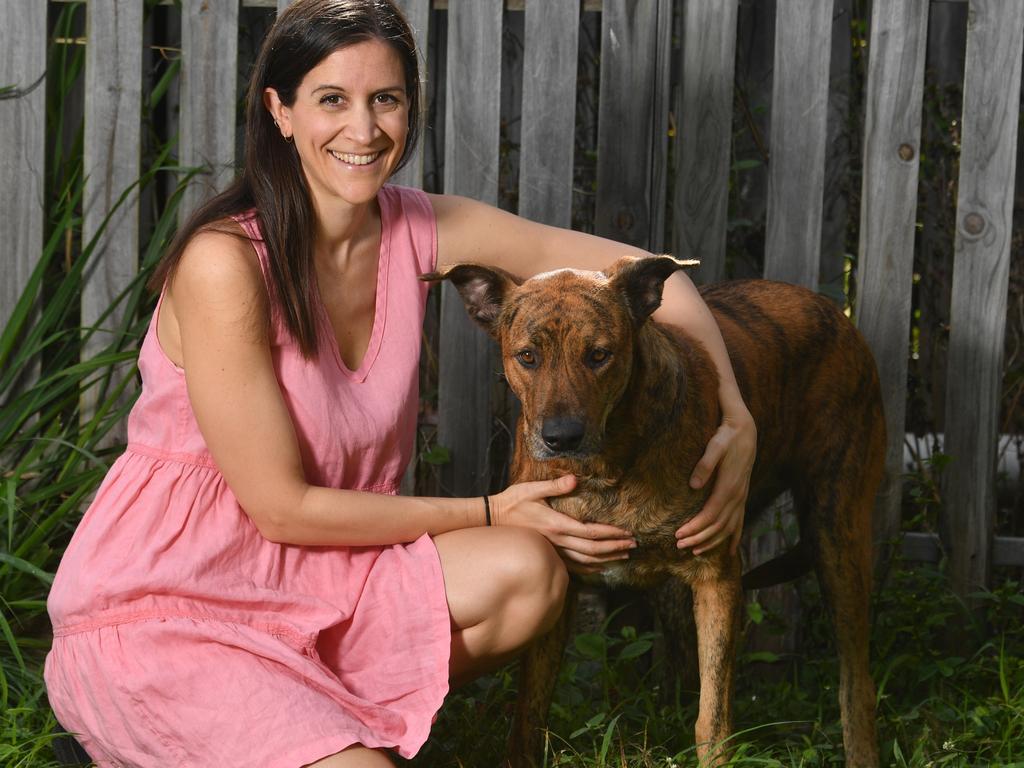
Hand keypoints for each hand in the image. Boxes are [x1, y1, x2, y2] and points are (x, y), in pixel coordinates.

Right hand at [490, 474, 635, 574]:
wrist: (493, 518)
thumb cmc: (513, 501)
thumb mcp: (532, 489)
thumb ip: (555, 486)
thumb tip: (574, 479)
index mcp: (557, 525)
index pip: (591, 532)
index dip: (612, 534)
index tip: (627, 532)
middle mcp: (558, 541)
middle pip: (593, 549)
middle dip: (616, 547)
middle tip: (634, 544)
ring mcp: (553, 550)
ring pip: (585, 561)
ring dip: (607, 559)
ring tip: (624, 555)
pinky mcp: (549, 553)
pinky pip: (573, 566)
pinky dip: (590, 568)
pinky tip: (600, 567)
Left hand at [676, 401, 756, 555]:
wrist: (745, 430)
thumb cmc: (726, 436)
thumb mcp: (715, 445)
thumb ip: (705, 464)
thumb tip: (693, 485)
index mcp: (728, 487)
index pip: (710, 515)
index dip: (694, 527)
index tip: (678, 534)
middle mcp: (737, 496)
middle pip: (717, 526)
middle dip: (698, 538)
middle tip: (679, 545)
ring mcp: (741, 497)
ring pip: (729, 528)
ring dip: (712, 541)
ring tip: (695, 551)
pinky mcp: (742, 496)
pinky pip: (740, 522)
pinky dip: (734, 538)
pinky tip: (729, 551)